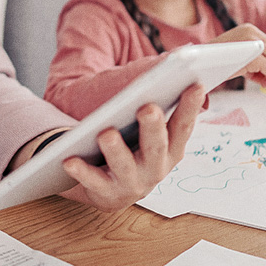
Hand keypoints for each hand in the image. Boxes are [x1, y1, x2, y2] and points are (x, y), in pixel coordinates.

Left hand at [58, 84, 205, 212]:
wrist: (110, 189)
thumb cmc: (134, 148)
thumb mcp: (151, 130)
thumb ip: (163, 104)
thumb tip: (181, 71)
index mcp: (171, 149)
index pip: (183, 126)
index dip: (191, 107)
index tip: (195, 85)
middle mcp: (156, 168)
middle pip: (156, 147)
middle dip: (153, 128)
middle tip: (148, 108)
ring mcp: (132, 183)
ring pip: (125, 166)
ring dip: (117, 150)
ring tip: (106, 134)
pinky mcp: (107, 194)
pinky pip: (93, 182)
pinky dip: (82, 172)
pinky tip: (70, 160)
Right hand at [209, 23, 265, 90]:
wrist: (197, 66)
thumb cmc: (214, 63)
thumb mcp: (237, 55)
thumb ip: (254, 57)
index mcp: (249, 30)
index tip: (264, 76)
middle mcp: (252, 32)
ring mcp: (253, 43)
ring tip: (263, 84)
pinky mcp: (252, 56)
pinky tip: (261, 84)